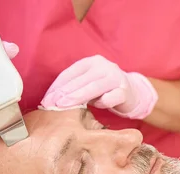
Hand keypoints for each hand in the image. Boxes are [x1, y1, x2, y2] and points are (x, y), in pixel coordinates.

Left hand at [40, 55, 157, 119]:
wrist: (133, 93)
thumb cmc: (105, 90)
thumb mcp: (89, 83)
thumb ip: (75, 87)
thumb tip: (52, 99)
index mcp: (92, 62)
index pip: (70, 73)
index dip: (57, 86)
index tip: (46, 99)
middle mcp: (104, 66)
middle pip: (80, 80)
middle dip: (63, 93)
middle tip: (50, 104)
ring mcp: (116, 77)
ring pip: (93, 87)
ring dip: (77, 97)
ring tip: (63, 105)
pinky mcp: (124, 91)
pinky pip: (110, 98)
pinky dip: (102, 103)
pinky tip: (96, 106)